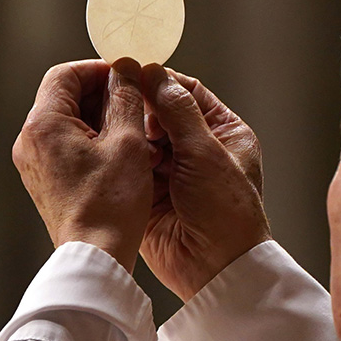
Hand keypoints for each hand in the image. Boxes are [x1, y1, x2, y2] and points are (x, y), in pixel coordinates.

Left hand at [12, 58, 151, 271]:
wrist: (95, 255)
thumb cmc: (111, 203)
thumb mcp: (128, 142)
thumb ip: (126, 97)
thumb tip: (126, 70)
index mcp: (43, 125)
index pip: (65, 75)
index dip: (99, 70)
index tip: (128, 78)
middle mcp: (30, 142)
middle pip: (65, 98)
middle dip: (104, 97)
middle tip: (137, 107)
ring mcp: (35, 165)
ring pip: (69, 124)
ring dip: (103, 122)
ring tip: (137, 137)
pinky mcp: (45, 183)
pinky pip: (68, 148)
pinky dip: (95, 144)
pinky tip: (124, 158)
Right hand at [139, 65, 270, 300]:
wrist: (217, 268)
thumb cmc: (226, 210)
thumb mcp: (205, 152)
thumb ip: (177, 111)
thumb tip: (154, 73)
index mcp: (224, 133)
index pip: (187, 93)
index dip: (159, 82)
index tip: (131, 72)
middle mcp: (199, 151)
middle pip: (160, 115)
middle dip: (140, 110)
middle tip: (119, 103)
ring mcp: (173, 173)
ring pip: (142, 141)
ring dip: (130, 136)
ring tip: (119, 133)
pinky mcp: (150, 196)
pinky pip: (131, 168)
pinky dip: (123, 161)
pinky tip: (113, 154)